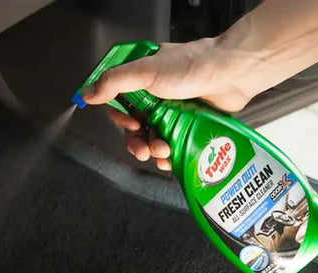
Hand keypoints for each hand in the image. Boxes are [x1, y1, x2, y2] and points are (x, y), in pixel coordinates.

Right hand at [82, 38, 256, 170]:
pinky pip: (173, 147)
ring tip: (162, 151)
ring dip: (153, 150)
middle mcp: (156, 98)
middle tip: (142, 150)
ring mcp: (173, 113)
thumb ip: (114, 82)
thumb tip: (87, 94)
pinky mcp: (189, 127)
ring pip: (153, 139)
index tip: (129, 124)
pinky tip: (171, 159)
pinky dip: (170, 156)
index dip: (120, 118)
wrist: (230, 74)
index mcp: (142, 81)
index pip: (119, 105)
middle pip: (135, 128)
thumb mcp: (146, 71)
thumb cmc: (191, 67)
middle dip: (136, 142)